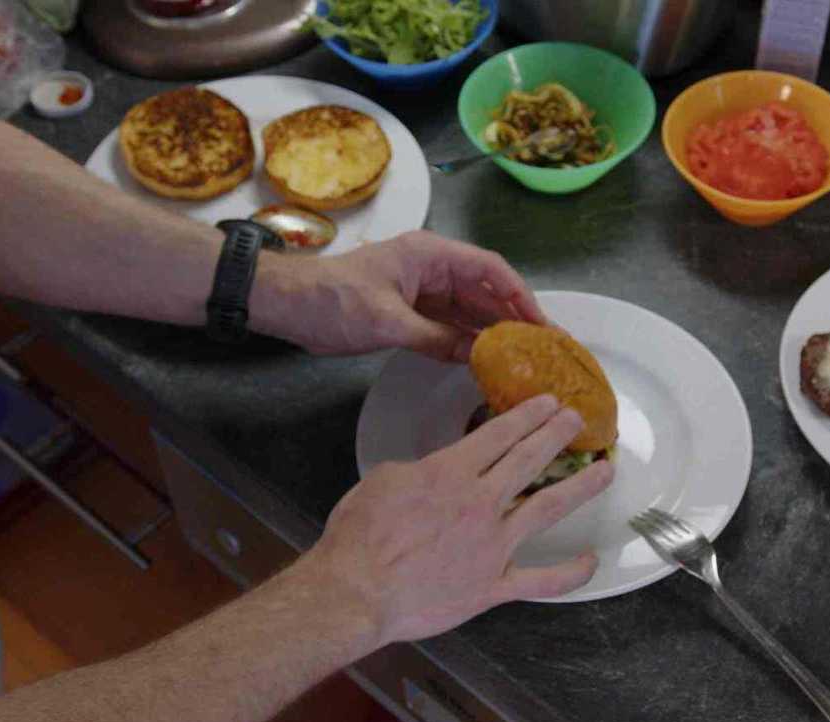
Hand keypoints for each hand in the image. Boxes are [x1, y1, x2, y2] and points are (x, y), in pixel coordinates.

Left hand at [254, 230, 545, 361]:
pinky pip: (448, 324)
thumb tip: (477, 354)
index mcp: (430, 255)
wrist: (287, 305)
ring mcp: (421, 290)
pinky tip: (486, 358)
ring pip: (468, 309)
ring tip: (523, 355)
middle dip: (513, 315)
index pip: (489, 270)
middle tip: (542, 345)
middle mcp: (431, 268)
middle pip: (484, 290)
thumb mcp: (388, 323)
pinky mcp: (410, 310)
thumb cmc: (332, 301)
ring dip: (493, 330)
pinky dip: (467, 340)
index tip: (540, 322)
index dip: (519, 295)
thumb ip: (437, 339)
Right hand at [299, 395, 612, 644]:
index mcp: (451, 474)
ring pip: (547, 508)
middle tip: (579, 420)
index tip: (548, 403)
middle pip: (529, 460)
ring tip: (606, 471)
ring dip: (580, 487)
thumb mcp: (382, 481)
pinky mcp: (493, 585)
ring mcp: (493, 546)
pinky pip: (541, 580)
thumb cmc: (360, 537)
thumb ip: (418, 471)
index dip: (527, 415)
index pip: (499, 434)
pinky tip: (590, 560)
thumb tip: (432, 473)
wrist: (359, 590)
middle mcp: (480, 504)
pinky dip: (570, 572)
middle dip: (558, 435)